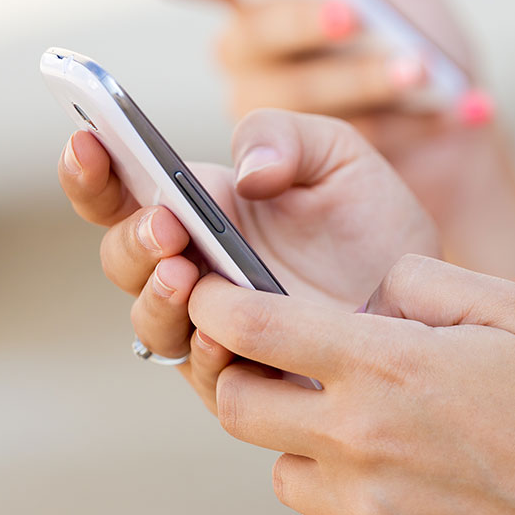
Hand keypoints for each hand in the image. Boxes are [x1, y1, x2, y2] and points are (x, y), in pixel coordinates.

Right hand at [57, 108, 437, 409]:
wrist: (428, 292)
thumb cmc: (371, 216)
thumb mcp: (335, 153)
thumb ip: (282, 137)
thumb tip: (245, 173)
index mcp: (197, 206)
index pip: (119, 190)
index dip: (90, 170)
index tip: (86, 143)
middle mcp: (191, 267)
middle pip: (123, 259)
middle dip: (133, 240)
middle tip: (166, 223)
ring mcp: (213, 325)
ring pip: (151, 322)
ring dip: (158, 298)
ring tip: (187, 272)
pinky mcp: (247, 376)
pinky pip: (205, 374)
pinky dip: (205, 351)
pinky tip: (221, 333)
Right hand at [155, 0, 499, 228]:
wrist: (458, 117)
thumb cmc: (417, 32)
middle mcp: (248, 54)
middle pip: (250, 35)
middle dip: (303, 21)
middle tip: (350, 15)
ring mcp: (267, 117)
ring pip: (297, 96)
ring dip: (365, 78)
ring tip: (422, 69)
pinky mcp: (308, 167)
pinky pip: (348, 139)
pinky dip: (410, 119)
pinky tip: (458, 107)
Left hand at [184, 254, 514, 514]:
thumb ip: (427, 279)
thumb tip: (371, 285)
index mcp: (388, 362)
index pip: (252, 327)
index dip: (216, 304)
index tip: (214, 299)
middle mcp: (361, 436)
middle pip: (236, 404)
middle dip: (244, 376)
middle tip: (286, 371)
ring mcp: (367, 510)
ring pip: (278, 472)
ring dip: (301, 449)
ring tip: (362, 439)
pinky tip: (351, 505)